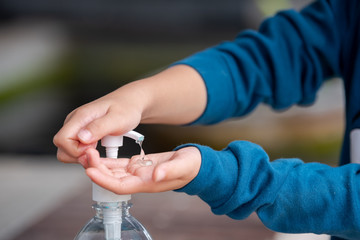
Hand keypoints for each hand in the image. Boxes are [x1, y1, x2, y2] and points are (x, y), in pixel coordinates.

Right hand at [53, 81, 146, 164]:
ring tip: (100, 146)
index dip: (76, 150)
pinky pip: (76, 148)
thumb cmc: (127, 109)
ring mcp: (77, 127)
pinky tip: (100, 146)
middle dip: (78, 155)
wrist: (131, 103)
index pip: (61, 140)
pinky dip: (87, 152)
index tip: (94, 147)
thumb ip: (99, 127)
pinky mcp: (82, 132)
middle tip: (97, 149)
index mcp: (80, 117)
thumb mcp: (117, 119)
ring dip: (83, 154)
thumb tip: (82, 138)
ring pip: (67, 150)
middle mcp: (74, 122)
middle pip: (61, 147)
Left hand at [84, 146, 201, 193]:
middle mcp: (139, 180)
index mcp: (148, 183)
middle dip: (97, 169)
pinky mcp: (138, 164)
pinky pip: (119, 165)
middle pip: (112, 179)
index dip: (104, 180)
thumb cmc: (191, 166)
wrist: (194, 163)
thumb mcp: (183, 165)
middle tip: (85, 154)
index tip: (90, 170)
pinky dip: (108, 161)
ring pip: (113, 171)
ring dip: (99, 164)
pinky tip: (98, 153)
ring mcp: (137, 173)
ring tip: (88, 152)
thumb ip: (170, 170)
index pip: (121, 186)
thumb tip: (156, 175)